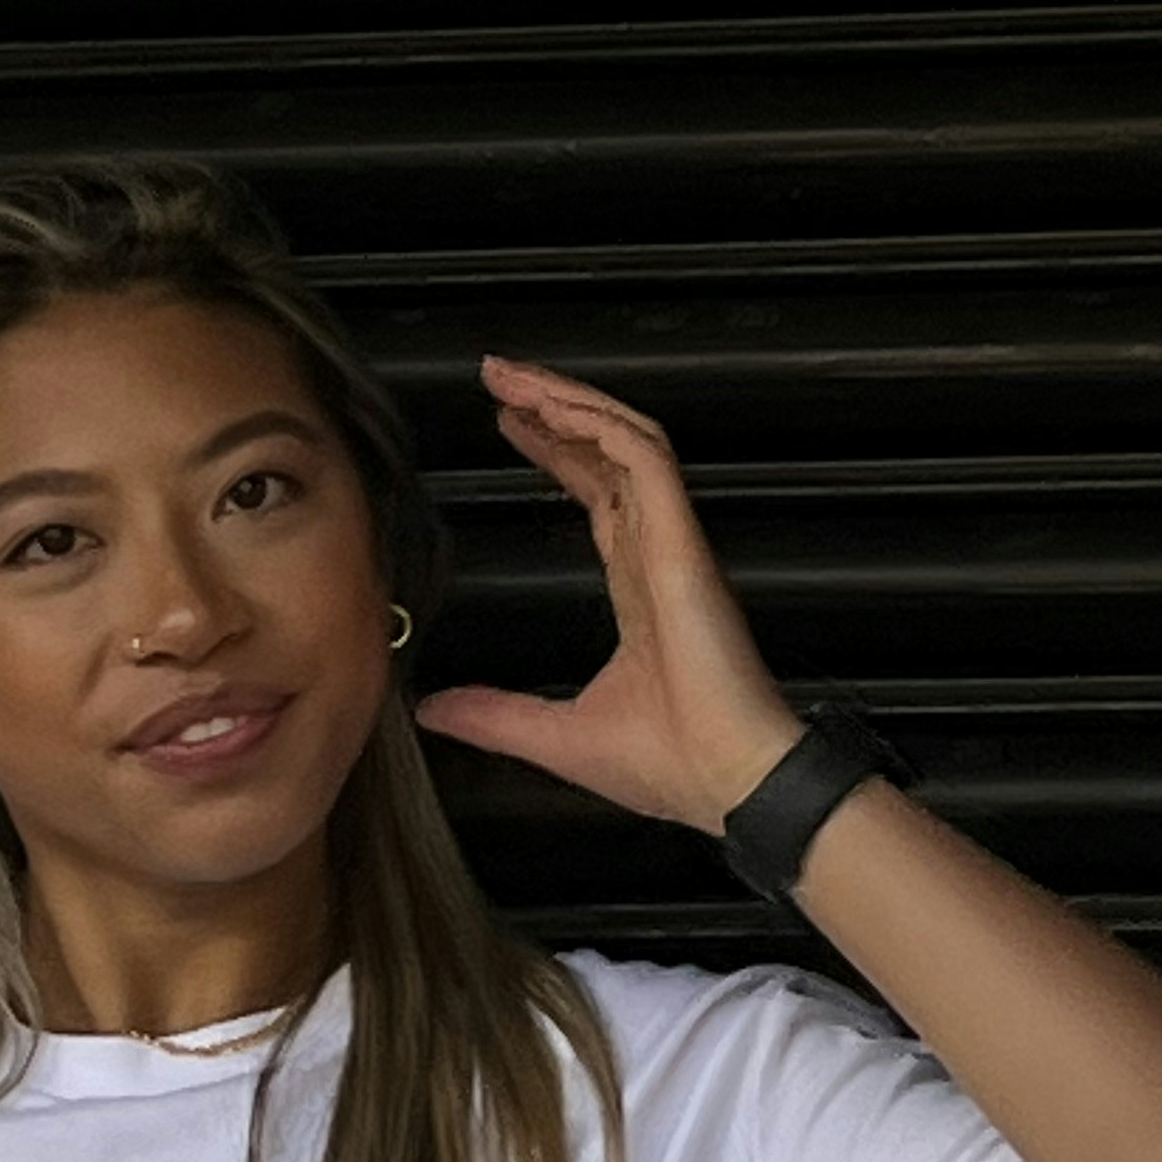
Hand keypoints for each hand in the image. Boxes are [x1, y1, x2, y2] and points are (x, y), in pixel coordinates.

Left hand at [411, 354, 804, 833]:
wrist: (727, 783)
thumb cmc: (672, 766)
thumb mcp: (553, 735)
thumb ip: (492, 714)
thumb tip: (434, 710)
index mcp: (640, 591)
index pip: (598, 496)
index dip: (557, 453)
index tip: (512, 426)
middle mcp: (659, 556)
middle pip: (608, 455)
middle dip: (556, 409)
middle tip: (502, 379)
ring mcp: (674, 544)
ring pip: (627, 441)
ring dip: (572, 402)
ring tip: (517, 377)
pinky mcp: (683, 544)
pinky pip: (646, 460)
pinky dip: (603, 426)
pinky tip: (558, 407)